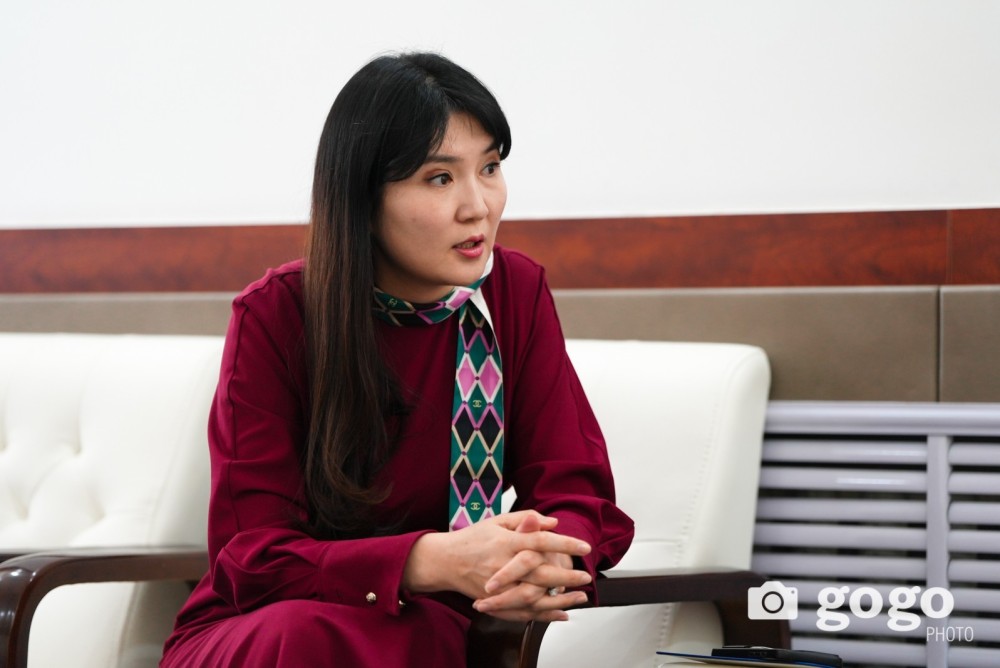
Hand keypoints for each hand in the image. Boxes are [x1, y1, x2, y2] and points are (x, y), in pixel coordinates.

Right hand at [474, 513, 591, 621]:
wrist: (445, 560)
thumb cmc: (473, 537)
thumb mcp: (497, 521)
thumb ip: (525, 518)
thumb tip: (553, 523)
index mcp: (505, 541)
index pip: (539, 541)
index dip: (563, 544)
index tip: (584, 547)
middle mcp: (502, 565)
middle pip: (539, 573)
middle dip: (566, 576)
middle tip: (586, 577)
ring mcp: (498, 587)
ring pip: (532, 597)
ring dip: (559, 599)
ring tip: (580, 597)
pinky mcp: (495, 601)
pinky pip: (522, 612)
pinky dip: (543, 615)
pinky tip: (561, 613)